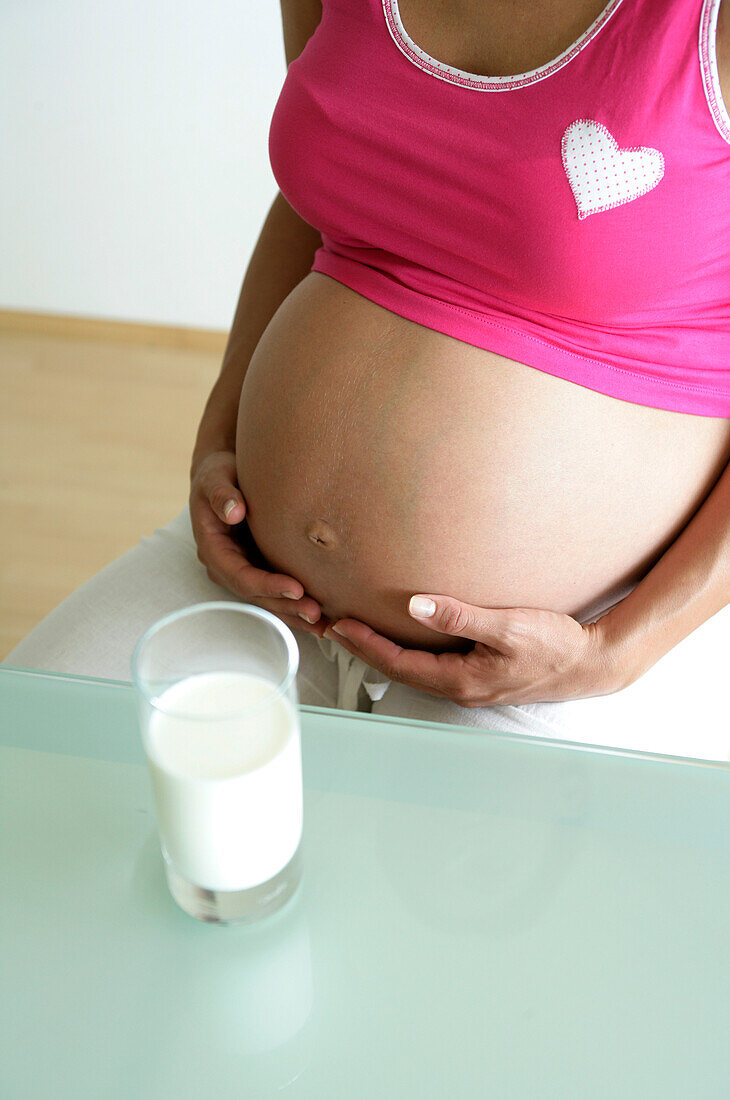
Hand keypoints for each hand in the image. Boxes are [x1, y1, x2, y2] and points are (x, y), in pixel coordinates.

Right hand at [189, 450, 328, 637]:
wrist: (225, 475)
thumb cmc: (219, 474)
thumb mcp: (215, 477)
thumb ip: (221, 494)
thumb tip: (233, 511)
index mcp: (214, 549)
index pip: (241, 576)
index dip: (268, 585)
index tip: (296, 588)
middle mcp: (228, 567)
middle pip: (258, 596)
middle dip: (287, 607)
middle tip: (317, 613)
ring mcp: (245, 570)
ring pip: (270, 600)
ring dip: (296, 614)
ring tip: (327, 625)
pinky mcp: (262, 568)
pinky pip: (279, 593)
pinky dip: (299, 605)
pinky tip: (325, 616)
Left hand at [323, 593, 617, 705]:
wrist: (592, 664)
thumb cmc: (556, 646)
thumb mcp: (508, 626)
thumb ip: (460, 616)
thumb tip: (415, 606)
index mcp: (461, 679)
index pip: (398, 663)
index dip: (365, 644)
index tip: (339, 626)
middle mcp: (460, 688)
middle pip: (399, 670)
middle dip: (365, 650)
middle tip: (334, 629)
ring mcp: (471, 685)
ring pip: (415, 669)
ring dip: (384, 651)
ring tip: (359, 632)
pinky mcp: (481, 676)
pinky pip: (433, 665)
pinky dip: (410, 651)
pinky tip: (406, 637)